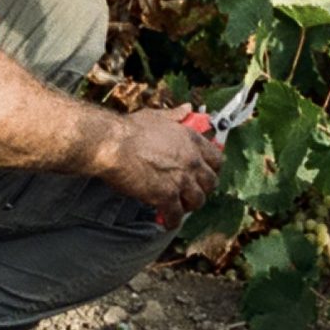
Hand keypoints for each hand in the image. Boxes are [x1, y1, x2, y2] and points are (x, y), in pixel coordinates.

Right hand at [91, 108, 224, 219]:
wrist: (113, 144)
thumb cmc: (130, 130)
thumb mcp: (156, 116)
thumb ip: (175, 115)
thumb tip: (187, 109)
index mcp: (191, 140)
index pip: (217, 159)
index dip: (212, 168)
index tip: (206, 173)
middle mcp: (191, 160)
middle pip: (211, 183)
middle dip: (202, 189)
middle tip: (192, 191)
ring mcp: (181, 179)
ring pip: (197, 200)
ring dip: (189, 205)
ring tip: (180, 206)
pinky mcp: (166, 196)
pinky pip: (176, 215)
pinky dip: (172, 220)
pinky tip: (167, 220)